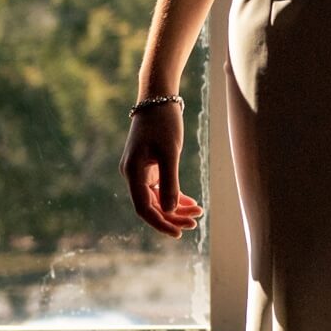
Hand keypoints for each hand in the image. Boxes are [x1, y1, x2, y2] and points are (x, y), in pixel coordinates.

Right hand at [121, 105, 203, 238]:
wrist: (157, 98)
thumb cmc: (163, 122)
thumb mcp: (170, 152)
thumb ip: (170, 181)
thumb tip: (171, 211)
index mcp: (132, 173)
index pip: (144, 208)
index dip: (161, 223)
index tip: (179, 232)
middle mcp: (132, 175)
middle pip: (151, 206)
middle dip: (172, 216)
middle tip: (195, 223)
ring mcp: (140, 171)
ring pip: (157, 198)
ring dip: (175, 207)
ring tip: (197, 213)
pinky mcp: (148, 166)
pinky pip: (160, 187)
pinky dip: (174, 195)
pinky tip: (190, 202)